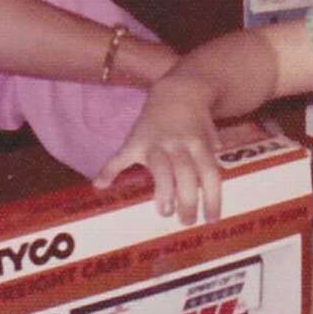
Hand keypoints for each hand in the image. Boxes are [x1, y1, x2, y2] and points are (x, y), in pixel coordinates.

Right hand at [93, 78, 222, 224]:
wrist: (178, 91)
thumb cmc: (197, 121)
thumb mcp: (211, 139)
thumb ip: (210, 161)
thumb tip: (210, 187)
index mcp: (199, 145)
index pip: (209, 175)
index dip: (212, 199)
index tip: (211, 220)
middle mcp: (178, 144)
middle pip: (185, 173)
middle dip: (187, 200)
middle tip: (187, 221)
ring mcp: (155, 142)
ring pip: (159, 167)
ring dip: (162, 190)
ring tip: (164, 212)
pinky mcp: (135, 141)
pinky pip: (121, 156)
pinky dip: (109, 169)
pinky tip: (100, 184)